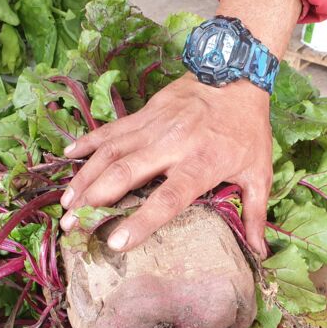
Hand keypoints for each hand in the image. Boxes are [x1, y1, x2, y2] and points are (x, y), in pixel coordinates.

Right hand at [60, 73, 271, 256]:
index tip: (116, 242)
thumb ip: (257, 214)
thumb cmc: (248, 130)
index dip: (141, 220)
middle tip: (72, 225)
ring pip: (111, 152)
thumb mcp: (260, 173)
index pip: (168, 197)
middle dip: (95, 200)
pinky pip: (111, 129)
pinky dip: (88, 142)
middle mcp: (172, 144)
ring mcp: (154, 125)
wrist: (237, 74)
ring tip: (66, 202)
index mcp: (202, 163)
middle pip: (126, 173)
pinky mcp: (144, 112)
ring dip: (85, 177)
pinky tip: (68, 157)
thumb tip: (259, 252)